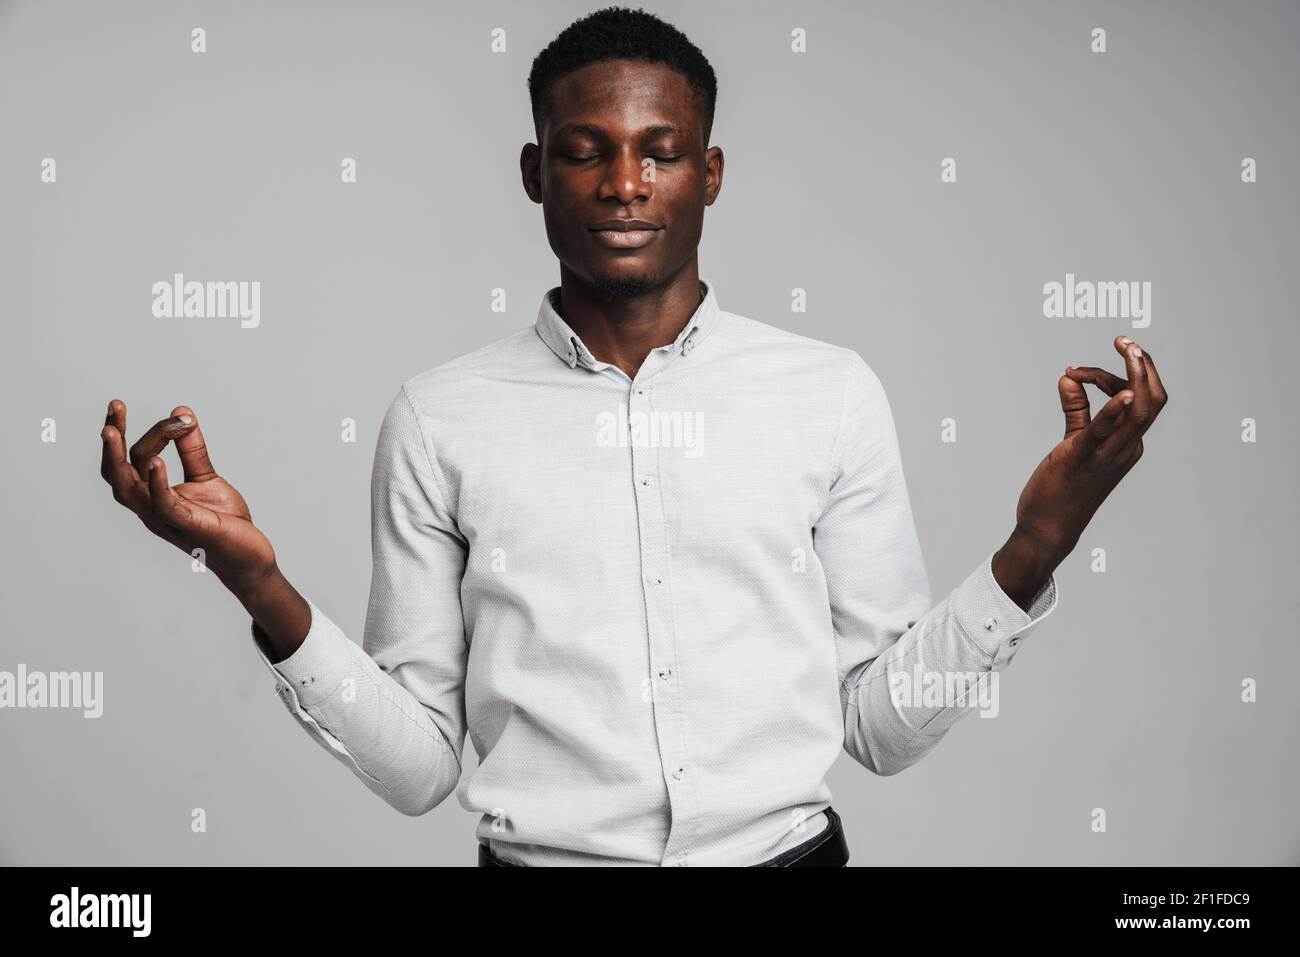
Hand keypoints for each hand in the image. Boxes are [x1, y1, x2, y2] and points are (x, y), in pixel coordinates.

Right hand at [100, 400, 278, 597]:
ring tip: (113, 432)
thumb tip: (182, 413)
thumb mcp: (207, 478)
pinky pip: (163, 504)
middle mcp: (151, 509)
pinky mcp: (190, 526)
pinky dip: (157, 482)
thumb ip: (193, 450)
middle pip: (117, 474)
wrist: (249, 558)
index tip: (118, 405)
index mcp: (153, 496)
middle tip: (114, 407)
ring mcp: (167, 519)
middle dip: (111, 442)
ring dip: (120, 460)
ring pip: (130, 489)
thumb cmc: (225, 523)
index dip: (122, 433)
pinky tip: (157, 461)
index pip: (127, 462)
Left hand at [1012, 335, 1168, 561]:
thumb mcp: (1073, 443)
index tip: (1082, 371)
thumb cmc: (1062, 488)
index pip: (1138, 399)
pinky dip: (1115, 410)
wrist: (1048, 529)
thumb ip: (1075, 409)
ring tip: (1128, 348)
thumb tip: (1067, 378)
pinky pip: (1104, 432)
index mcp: (1128, 444)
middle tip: (1126, 340)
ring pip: (1139, 412)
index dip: (1117, 376)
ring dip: (1137, 376)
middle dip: (1146, 366)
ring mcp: (1108, 455)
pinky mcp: (1081, 459)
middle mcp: (1126, 448)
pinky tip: (1122, 392)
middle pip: (1153, 400)